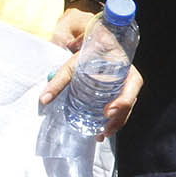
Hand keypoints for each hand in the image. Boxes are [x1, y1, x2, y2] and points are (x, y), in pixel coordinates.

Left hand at [40, 6, 144, 138]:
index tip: (107, 112)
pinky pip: (120, 109)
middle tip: (104, 131)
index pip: (132, 87)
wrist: (96, 41)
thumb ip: (59, 80)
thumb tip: (44, 99)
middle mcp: (129, 79)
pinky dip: (113, 120)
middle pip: (129, 102)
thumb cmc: (89, 50)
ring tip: (101, 135)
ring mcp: (125, 88)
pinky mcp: (118, 93)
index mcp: (125, 68)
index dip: (123, 102)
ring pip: (126, 109)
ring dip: (116, 123)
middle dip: (118, 119)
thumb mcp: (74, 64)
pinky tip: (101, 130)